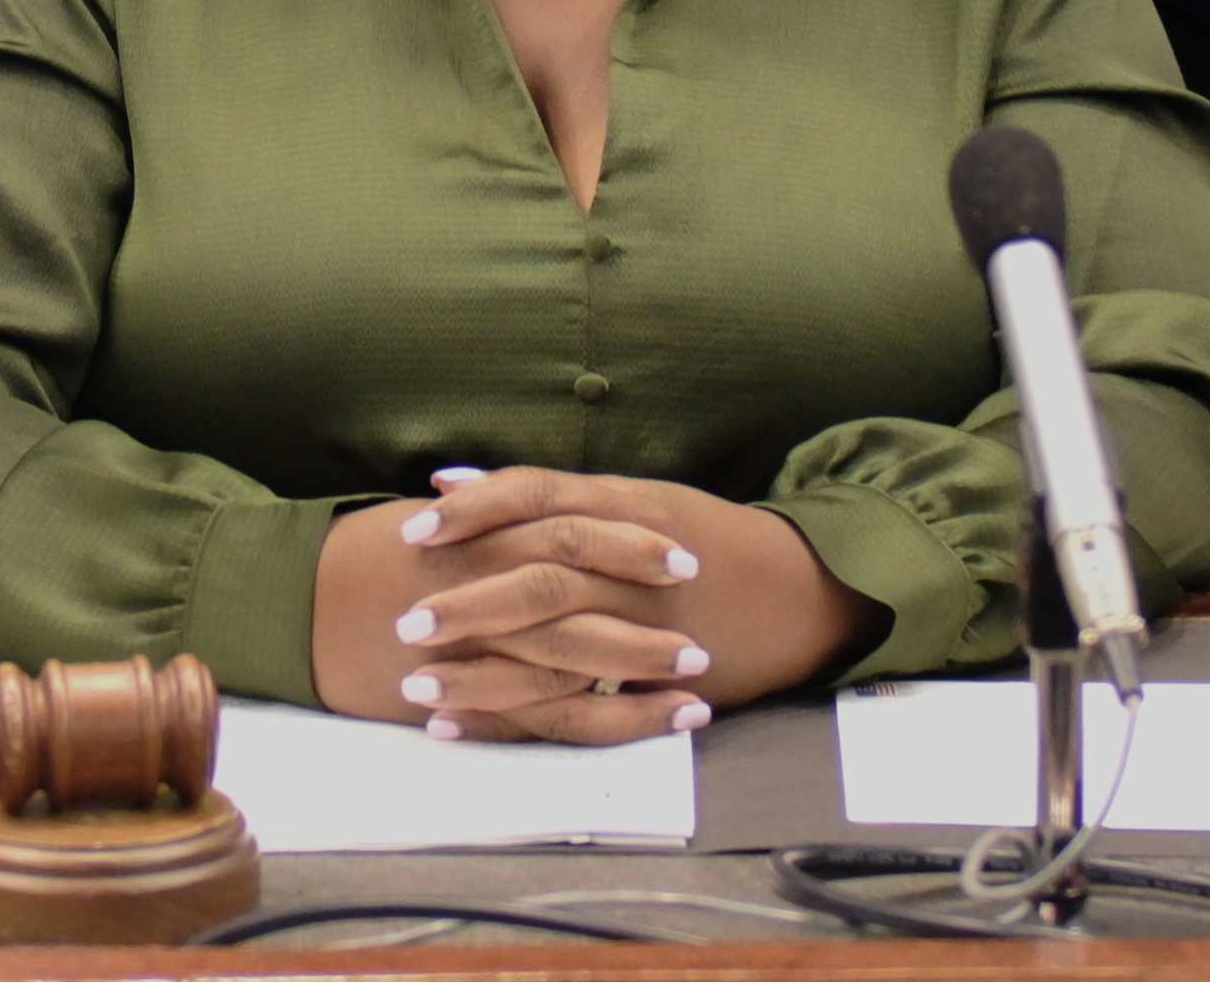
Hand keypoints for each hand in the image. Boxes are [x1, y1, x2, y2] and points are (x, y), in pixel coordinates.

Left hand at [318, 466, 872, 743]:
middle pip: (540, 581)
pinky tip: (457, 729)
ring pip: (554, 651)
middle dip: (469, 605)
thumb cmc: (711, 542)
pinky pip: (580, 709)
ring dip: (479, 674)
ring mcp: (647, 629)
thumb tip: (454, 481)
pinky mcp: (653, 684)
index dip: (476, 513)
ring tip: (414, 690)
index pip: (541, 501)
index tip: (413, 530)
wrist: (805, 593)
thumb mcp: (640, 500)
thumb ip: (556, 498)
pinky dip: (518, 719)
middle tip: (405, 623)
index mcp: (628, 509)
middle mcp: (634, 567)